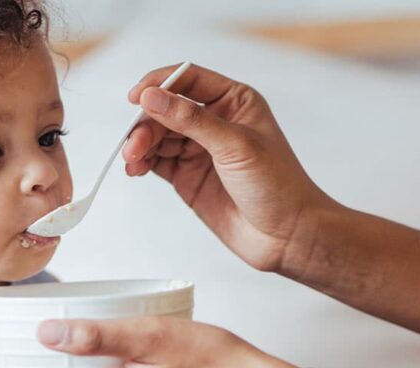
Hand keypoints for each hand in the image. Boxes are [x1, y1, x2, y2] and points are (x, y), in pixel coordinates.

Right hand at [122, 63, 338, 273]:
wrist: (286, 236)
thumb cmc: (277, 185)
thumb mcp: (235, 145)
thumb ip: (192, 120)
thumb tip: (152, 97)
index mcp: (234, 101)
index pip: (188, 79)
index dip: (159, 84)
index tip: (136, 98)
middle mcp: (215, 121)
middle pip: (167, 109)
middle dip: (147, 123)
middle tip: (134, 145)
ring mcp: (200, 149)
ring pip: (158, 135)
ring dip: (140, 144)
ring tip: (132, 160)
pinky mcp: (188, 176)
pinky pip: (157, 160)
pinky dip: (142, 162)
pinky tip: (136, 168)